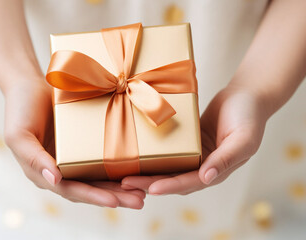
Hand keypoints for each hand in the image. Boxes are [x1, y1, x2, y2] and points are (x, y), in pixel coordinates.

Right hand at [4, 78, 144, 208]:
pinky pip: (101, 159)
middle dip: (114, 196)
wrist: (30, 87)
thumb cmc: (20, 110)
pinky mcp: (83, 145)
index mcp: (44, 173)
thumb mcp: (19, 136)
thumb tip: (55, 180)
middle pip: (89, 188)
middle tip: (139, 201)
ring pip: (98, 177)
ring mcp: (73, 158)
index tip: (115, 201)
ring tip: (142, 193)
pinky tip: (135, 170)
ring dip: (120, 187)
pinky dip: (117, 167)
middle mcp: (60, 170)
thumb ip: (34, 159)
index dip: (93, 196)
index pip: (70, 190)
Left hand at [121, 85, 268, 194]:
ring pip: (168, 168)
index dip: (171, 186)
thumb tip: (207, 178)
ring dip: (148, 172)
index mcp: (218, 170)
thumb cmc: (248, 116)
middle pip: (174, 179)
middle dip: (151, 183)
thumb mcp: (243, 138)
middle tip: (127, 183)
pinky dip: (154, 156)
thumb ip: (226, 159)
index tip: (151, 188)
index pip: (191, 182)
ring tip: (125, 174)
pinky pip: (168, 152)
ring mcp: (194, 155)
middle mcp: (203, 166)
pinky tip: (136, 154)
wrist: (245, 96)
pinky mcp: (187, 143)